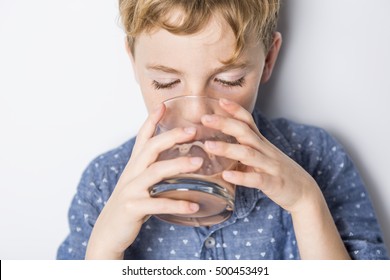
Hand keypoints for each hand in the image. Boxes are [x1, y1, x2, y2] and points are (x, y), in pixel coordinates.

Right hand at [86, 104, 201, 258]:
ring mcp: (130, 190)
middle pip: (150, 148)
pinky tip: (194, 205)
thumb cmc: (129, 205)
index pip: (142, 138)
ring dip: (178, 165)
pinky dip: (177, 204)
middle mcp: (131, 174)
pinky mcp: (133, 208)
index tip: (163, 105)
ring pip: (155, 172)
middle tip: (192, 130)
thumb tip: (176, 162)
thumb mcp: (138, 184)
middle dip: (171, 136)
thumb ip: (152, 171)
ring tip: (199, 162)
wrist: (108, 233)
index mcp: (134, 166)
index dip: (151, 121)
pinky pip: (158, 204)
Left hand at [201, 98, 349, 258]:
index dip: (235, 110)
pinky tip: (227, 176)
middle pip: (245, 132)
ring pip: (248, 154)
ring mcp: (270, 166)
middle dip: (225, 124)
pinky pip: (257, 179)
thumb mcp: (262, 156)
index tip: (219, 101)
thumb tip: (220, 145)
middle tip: (205, 118)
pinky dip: (241, 177)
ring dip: (228, 149)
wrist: (305, 192)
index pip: (248, 122)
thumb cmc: (279, 173)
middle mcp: (266, 151)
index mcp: (261, 143)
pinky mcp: (274, 183)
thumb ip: (244, 149)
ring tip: (209, 146)